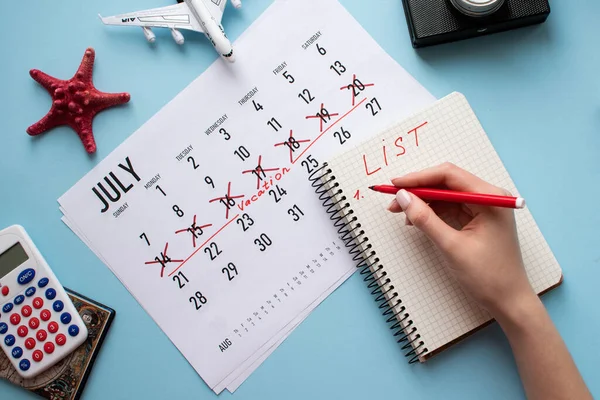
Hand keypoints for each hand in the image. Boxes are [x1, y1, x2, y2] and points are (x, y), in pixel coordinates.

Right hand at [387, 163, 535, 318]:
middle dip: (418, 190)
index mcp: (490, 198)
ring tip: (401, 213)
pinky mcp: (478, 218)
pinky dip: (432, 212)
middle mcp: (489, 196)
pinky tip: (416, 220)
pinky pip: (450, 207)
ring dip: (423, 201)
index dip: (419, 178)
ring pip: (446, 194)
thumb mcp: (451, 247)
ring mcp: (484, 207)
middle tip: (393, 199)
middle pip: (447, 182)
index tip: (395, 185)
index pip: (449, 175)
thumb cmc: (488, 276)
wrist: (508, 301)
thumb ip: (425, 220)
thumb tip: (402, 197)